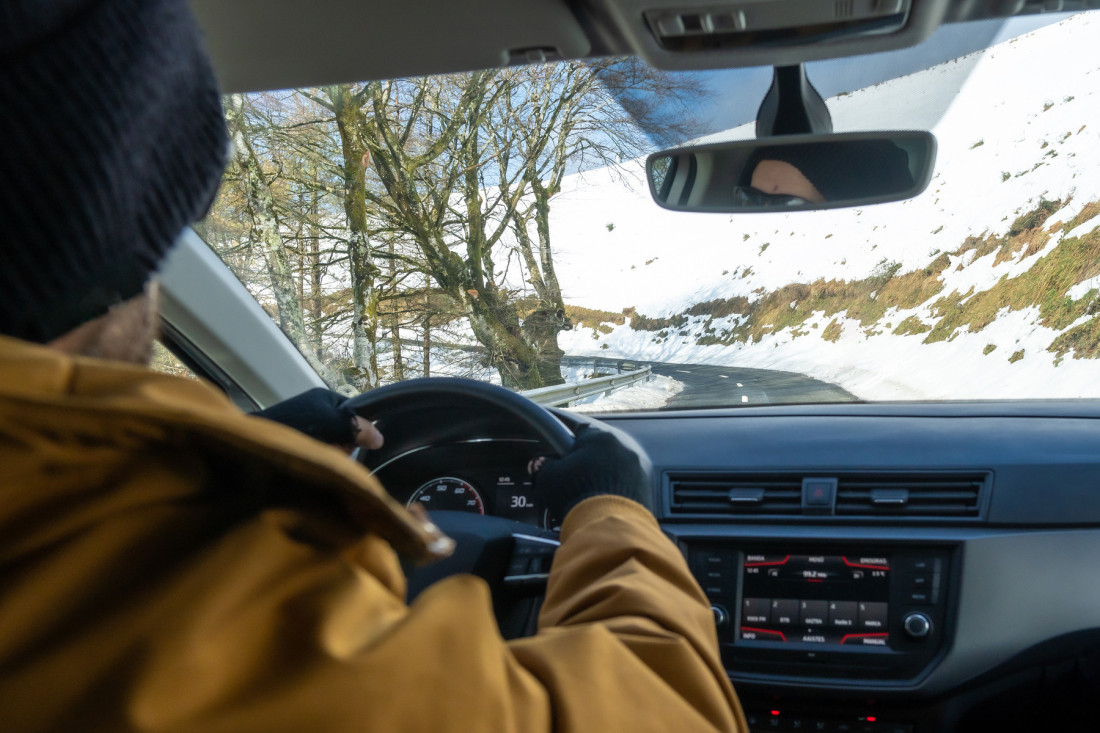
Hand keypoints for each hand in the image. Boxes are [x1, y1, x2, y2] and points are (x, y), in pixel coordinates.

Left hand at [253, 388, 382, 452]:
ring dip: (329, 456)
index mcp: (324, 399)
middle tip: (332, 452)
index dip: (358, 429)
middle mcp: (315, 411)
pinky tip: (311, 465)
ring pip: (332, 446)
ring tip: (319, 459)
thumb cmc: (294, 425)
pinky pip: (317, 455)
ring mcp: (304, 428)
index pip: (354, 413)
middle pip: (345, 432)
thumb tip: (380, 438)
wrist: (254, 443)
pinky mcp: (294, 444)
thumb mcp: (332, 422)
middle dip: (342, 445)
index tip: (354, 444)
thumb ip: (358, 428)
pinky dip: (316, 461)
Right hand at [535, 424, 651, 517]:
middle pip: (600, 450)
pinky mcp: (646, 488)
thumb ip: (543, 465)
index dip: (568, 441)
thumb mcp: (548, 477)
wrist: (608, 525)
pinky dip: (616, 491)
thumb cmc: (576, 494)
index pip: (580, 430)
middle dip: (588, 461)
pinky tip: (605, 504)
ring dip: (604, 476)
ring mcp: (637, 468)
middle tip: (575, 477)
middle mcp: (622, 447)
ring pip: (615, 467)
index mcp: (598, 437)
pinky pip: (627, 485)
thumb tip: (539, 463)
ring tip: (590, 494)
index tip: (563, 452)